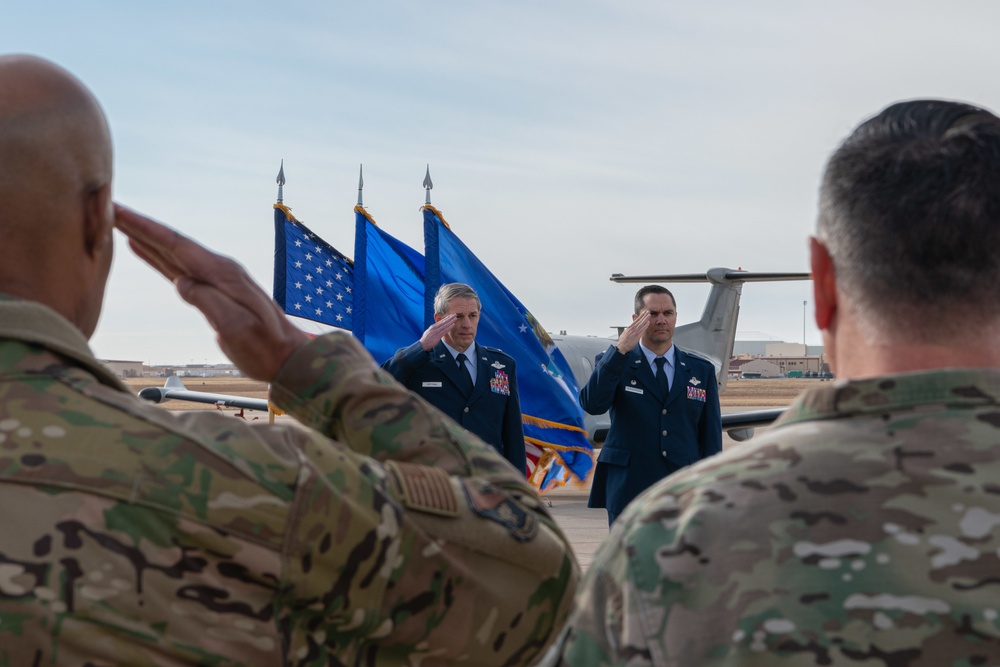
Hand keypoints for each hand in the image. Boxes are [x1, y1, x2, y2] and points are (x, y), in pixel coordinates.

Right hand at [114, 204, 308, 381]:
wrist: (285, 356)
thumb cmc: (263, 345)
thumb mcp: (235, 327)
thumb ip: (208, 301)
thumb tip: (181, 282)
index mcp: (222, 273)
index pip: (177, 244)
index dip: (146, 228)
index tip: (119, 211)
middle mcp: (217, 269)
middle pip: (170, 242)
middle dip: (139, 225)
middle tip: (108, 207)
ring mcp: (214, 278)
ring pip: (171, 252)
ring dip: (144, 237)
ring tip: (117, 222)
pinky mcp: (211, 291)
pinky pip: (177, 267)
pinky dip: (156, 256)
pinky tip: (141, 248)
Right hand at [419, 313, 455, 350]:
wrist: (422, 344)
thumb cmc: (426, 339)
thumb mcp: (429, 331)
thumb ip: (434, 329)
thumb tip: (437, 327)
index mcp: (433, 326)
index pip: (441, 321)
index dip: (446, 318)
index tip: (451, 315)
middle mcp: (435, 327)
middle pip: (444, 322)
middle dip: (450, 318)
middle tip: (455, 314)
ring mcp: (436, 331)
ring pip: (445, 325)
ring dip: (451, 321)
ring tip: (455, 318)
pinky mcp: (438, 336)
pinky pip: (445, 330)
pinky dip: (449, 327)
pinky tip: (453, 325)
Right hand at [615, 310, 649, 353]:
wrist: (621, 347)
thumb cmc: (623, 342)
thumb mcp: (625, 333)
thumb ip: (629, 329)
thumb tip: (630, 327)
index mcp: (629, 328)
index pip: (635, 320)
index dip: (640, 316)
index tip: (643, 313)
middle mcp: (632, 329)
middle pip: (639, 320)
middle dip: (643, 315)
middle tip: (647, 311)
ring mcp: (634, 332)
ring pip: (641, 324)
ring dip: (645, 319)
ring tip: (649, 314)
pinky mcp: (636, 336)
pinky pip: (642, 329)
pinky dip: (645, 325)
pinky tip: (648, 322)